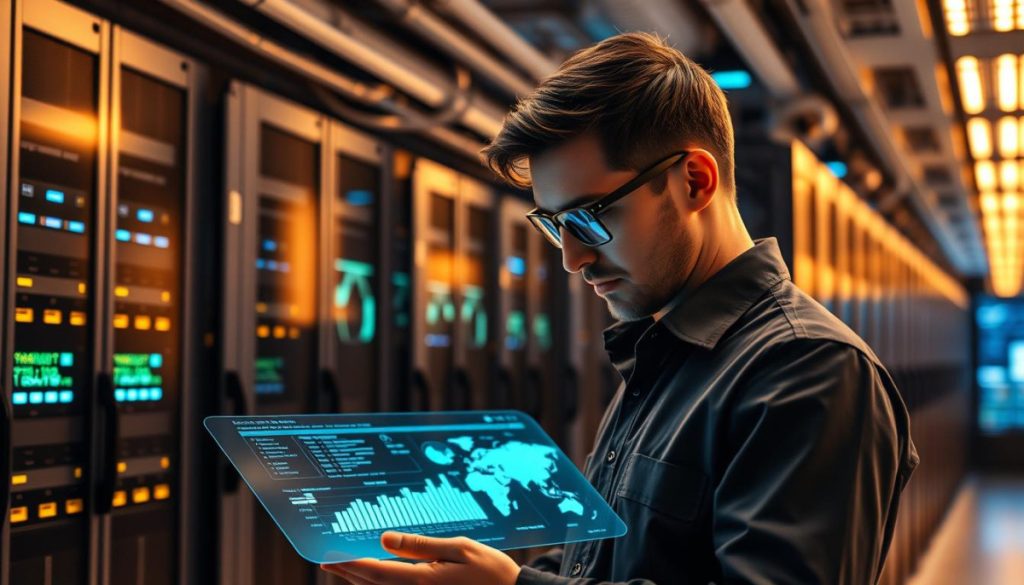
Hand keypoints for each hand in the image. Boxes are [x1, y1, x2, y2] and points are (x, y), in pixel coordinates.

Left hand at [320, 531, 521, 584]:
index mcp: (422, 581)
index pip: (375, 574)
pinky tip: (376, 577)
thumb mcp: (459, 549)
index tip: (328, 556)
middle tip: (328, 560)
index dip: (349, 565)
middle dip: (349, 573)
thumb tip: (384, 539)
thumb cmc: (490, 572)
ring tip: (345, 567)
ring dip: (362, 582)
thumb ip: (419, 546)